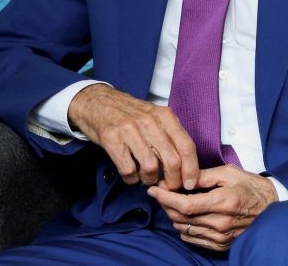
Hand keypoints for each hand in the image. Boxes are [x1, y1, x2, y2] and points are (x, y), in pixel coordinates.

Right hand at [67, 83, 199, 188]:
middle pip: (172, 161)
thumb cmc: (129, 113)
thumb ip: (170, 136)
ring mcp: (130, 130)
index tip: (189, 183)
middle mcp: (149, 121)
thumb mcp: (154, 116)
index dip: (191, 170)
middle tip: (168, 186)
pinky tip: (131, 175)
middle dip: (173, 181)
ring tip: (146, 177)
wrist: (96, 101)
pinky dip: (132, 179)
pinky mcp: (112, 139)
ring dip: (150, 180)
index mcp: (164, 116)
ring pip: (151, 168)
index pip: (186, 146)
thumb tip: (185, 166)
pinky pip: (128, 170)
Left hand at [147, 165, 277, 251]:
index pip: (185, 205)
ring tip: (175, 201)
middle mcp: (221, 223)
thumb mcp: (228, 173)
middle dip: (166, 204)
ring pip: (184, 229)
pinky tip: (187, 215)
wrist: (272, 207)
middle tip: (161, 191)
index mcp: (223, 202)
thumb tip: (180, 178)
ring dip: (174, 215)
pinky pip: (193, 239)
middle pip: (181, 218)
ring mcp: (221, 237)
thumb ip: (203, 176)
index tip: (155, 189)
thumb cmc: (251, 186)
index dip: (166, 198)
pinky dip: (184, 227)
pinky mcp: (221, 245)